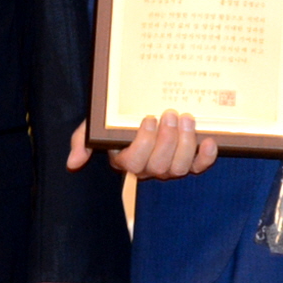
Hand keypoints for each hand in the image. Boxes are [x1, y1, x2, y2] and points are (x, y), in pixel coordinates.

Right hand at [69, 109, 217, 179]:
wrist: (136, 115)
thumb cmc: (113, 123)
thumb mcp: (93, 127)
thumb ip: (81, 141)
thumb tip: (72, 163)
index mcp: (126, 160)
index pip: (134, 162)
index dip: (144, 143)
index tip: (148, 117)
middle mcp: (149, 169)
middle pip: (160, 166)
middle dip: (168, 140)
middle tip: (171, 113)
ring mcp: (169, 167)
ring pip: (180, 168)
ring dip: (186, 143)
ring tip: (187, 117)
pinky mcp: (189, 163)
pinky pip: (199, 167)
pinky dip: (207, 157)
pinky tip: (210, 141)